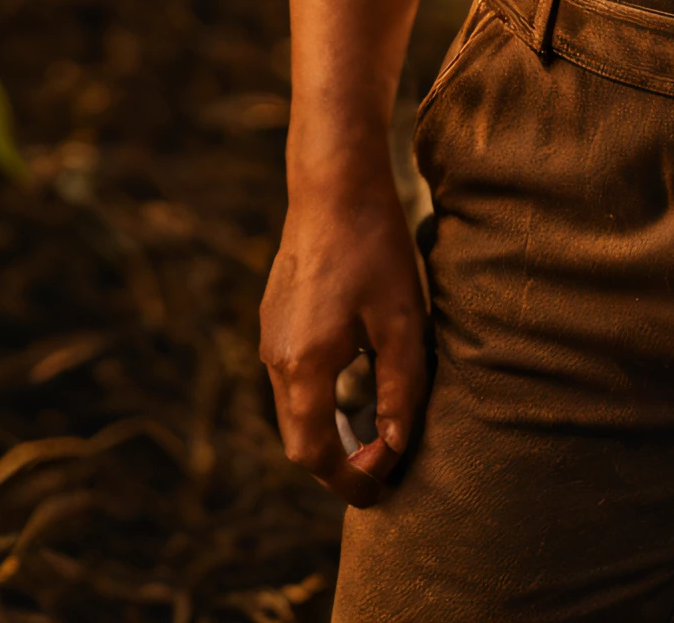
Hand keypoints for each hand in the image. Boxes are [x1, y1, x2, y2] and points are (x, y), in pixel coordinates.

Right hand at [260, 166, 427, 506]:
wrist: (334, 183)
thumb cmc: (374, 246)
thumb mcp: (403, 320)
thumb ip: (400, 388)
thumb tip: (394, 445)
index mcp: (304, 365)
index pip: (316, 453)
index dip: (349, 479)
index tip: (383, 490)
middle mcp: (275, 357)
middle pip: (299, 438)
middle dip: (338, 462)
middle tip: (383, 468)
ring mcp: (270, 336)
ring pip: (293, 408)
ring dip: (328, 429)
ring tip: (376, 431)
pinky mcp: (275, 317)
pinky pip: (291, 377)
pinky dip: (318, 397)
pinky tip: (356, 382)